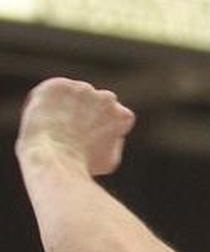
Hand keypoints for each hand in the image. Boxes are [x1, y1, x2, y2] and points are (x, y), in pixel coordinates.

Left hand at [16, 78, 135, 175]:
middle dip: (87, 112)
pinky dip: (46, 104)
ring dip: (67, 107)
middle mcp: (107, 98)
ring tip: (54, 129)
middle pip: (97, 101)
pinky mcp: (58, 86)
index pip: (116, 116)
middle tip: (70, 132)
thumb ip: (112, 142)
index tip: (88, 140)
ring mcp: (83, 90)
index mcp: (123, 116)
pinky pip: (52, 92)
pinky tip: (43, 121)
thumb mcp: (108, 159)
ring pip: (74, 96)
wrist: (53, 158)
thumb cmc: (80, 165)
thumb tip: (110, 139)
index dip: (101, 128)